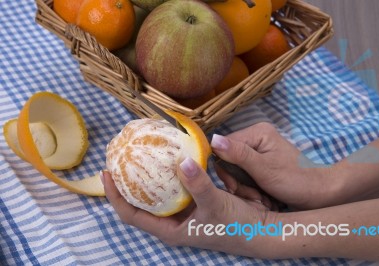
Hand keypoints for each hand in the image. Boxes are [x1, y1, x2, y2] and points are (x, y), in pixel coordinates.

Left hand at [101, 158, 278, 257]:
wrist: (261, 229)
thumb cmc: (236, 226)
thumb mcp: (215, 205)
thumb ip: (198, 184)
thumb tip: (183, 161)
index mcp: (170, 229)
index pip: (131, 215)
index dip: (115, 196)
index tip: (106, 174)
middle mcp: (173, 220)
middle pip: (140, 202)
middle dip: (128, 182)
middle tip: (120, 158)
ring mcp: (184, 209)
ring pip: (159, 191)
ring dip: (149, 175)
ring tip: (140, 153)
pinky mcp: (195, 199)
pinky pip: (178, 182)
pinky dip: (172, 171)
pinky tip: (170, 155)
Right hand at [211, 123, 334, 209]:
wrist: (321, 193)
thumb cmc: (295, 180)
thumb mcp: (264, 169)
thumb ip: (238, 154)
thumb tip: (213, 140)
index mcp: (257, 132)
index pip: (223, 146)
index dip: (224, 168)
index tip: (233, 187)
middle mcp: (256, 138)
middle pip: (228, 159)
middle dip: (236, 180)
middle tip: (251, 196)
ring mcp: (258, 150)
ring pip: (235, 170)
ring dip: (243, 187)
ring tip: (258, 198)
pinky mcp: (261, 163)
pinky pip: (244, 174)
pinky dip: (249, 187)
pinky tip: (260, 196)